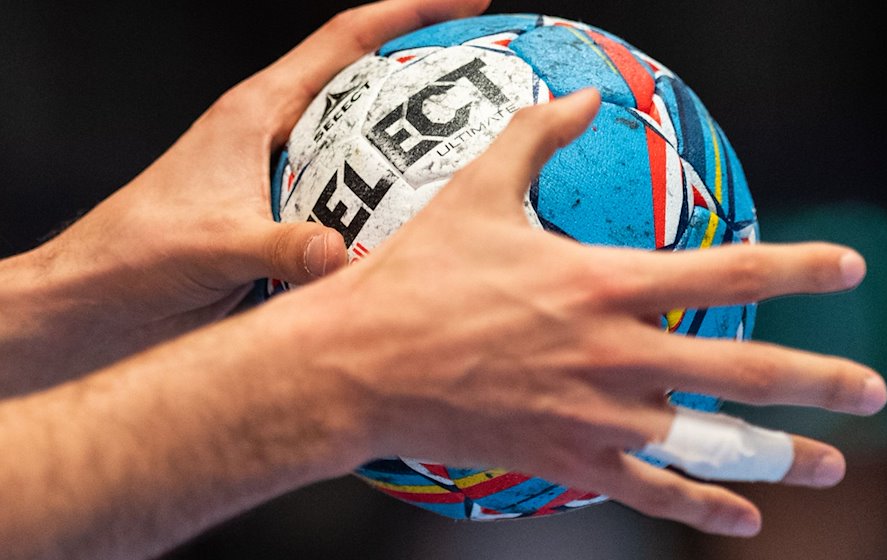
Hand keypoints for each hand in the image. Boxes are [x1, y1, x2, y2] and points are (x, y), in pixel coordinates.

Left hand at [0, 0, 490, 391]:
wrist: (100, 295)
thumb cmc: (135, 253)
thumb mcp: (211, 244)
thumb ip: (279, 246)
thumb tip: (340, 254)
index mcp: (257, 113)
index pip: (344, 43)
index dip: (407, 14)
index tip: (465, 2)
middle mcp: (275, 134)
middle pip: (366, 82)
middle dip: (427, 69)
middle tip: (488, 73)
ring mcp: (284, 174)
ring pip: (366, 142)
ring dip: (415, 140)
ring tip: (475, 149)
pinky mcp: (288, 214)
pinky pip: (358, 195)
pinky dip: (394, 197)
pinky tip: (424, 219)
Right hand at [270, 89, 886, 535]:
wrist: (361, 365)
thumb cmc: (416, 275)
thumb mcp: (477, 189)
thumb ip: (538, 135)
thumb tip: (582, 94)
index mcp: (603, 283)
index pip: (727, 273)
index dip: (798, 267)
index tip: (851, 268)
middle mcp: (615, 354)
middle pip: (746, 371)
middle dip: (822, 381)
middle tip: (876, 387)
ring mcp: (596, 415)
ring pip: (713, 444)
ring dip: (782, 457)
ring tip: (833, 466)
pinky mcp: (568, 459)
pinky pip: (651, 492)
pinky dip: (702, 507)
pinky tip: (740, 518)